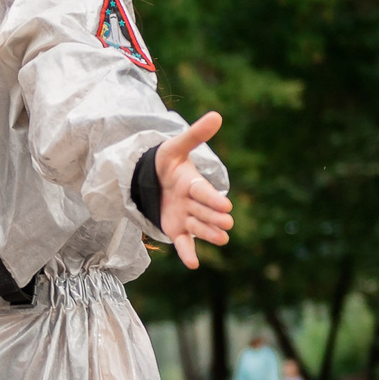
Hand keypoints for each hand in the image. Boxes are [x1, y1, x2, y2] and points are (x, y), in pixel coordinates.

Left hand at [157, 112, 233, 268]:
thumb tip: (217, 115)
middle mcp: (193, 203)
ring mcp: (186, 217)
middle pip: (203, 211)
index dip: (212, 198)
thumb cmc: (166, 162)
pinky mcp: (177, 229)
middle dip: (214, 217)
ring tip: (222, 240)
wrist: (151, 178)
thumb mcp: (175, 147)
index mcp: (194, 183)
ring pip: (198, 227)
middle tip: (227, 223)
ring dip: (208, 233)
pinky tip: (193, 264)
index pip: (203, 191)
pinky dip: (188, 253)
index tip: (225, 205)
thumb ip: (195, 135)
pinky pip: (184, 243)